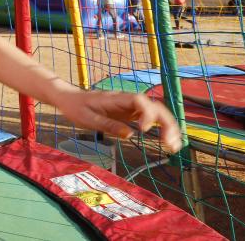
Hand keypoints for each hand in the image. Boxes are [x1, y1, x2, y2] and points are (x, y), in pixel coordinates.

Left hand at [56, 90, 181, 153]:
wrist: (70, 99)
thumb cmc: (76, 108)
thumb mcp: (87, 118)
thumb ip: (107, 125)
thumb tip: (129, 134)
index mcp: (116, 98)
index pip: (140, 100)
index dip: (146, 113)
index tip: (143, 129)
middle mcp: (128, 100)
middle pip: (155, 106)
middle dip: (167, 123)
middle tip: (171, 144)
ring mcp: (132, 107)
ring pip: (157, 113)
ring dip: (169, 127)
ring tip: (175, 147)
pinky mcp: (132, 113)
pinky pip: (151, 119)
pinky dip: (162, 129)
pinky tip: (168, 142)